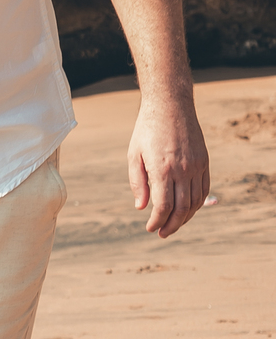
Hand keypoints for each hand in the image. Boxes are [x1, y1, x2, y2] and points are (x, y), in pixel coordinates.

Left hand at [128, 92, 209, 237]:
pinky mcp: (204, 161)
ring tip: (173, 224)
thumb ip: (137, 182)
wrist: (170, 105)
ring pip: (195, 202)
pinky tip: (187, 209)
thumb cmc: (147, 130)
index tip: (150, 228)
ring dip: (185, 218)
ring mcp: (196, 166)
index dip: (157, 222)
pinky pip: (204, 189)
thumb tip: (141, 207)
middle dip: (171, 226)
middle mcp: (182, 170)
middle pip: (181, 208)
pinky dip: (197, 203)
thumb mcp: (134, 155)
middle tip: (162, 233)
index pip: (163, 206)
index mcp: (162, 169)